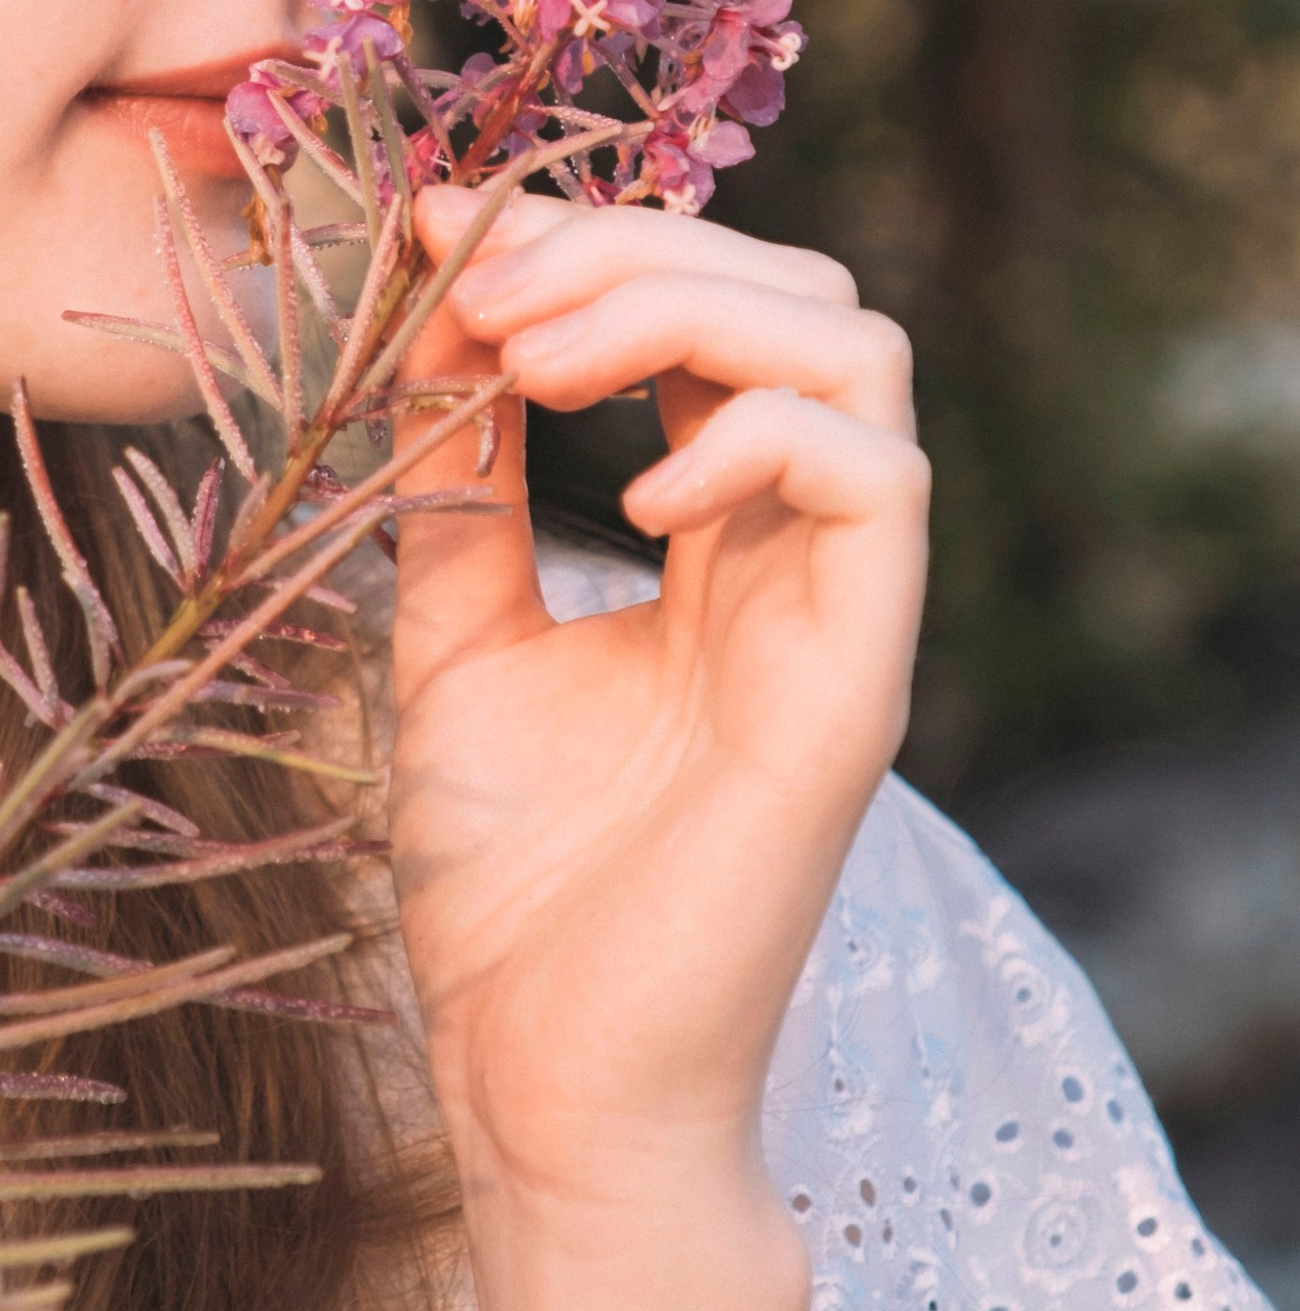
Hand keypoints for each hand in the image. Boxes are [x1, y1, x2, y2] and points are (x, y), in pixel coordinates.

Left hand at [385, 182, 928, 1231]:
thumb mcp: (456, 636)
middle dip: (635, 245)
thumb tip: (434, 309)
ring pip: (859, 349)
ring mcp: (839, 615)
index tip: (439, 230)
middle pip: (800, 292)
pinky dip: (757, 436)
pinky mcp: (856, 686)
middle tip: (484, 292)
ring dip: (688, 305)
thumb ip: (461, 484)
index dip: (587, 238)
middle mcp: (795, 558)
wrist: (541, 1081)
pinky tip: (639, 499)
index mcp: (717, 539)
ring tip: (540, 364)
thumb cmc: (511, 887)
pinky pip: (878, 481)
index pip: (712, 309)